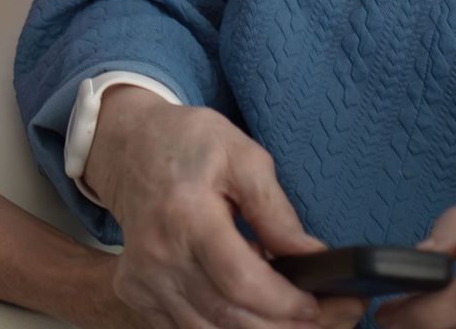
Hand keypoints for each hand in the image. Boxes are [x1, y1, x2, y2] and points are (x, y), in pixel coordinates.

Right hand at [86, 87, 364, 328]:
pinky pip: (187, 328)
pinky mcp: (135, 293)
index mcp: (186, 215)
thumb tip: (312, 257)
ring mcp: (142, 279)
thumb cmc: (189, 144)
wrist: (128, 148)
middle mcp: (158, 256)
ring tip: (292, 313)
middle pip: (228, 318)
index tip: (319, 302)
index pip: (241, 281)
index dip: (285, 303)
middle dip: (284, 326)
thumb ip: (275, 210)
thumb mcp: (242, 156)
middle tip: (327, 318)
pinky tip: (252, 307)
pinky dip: (225, 325)